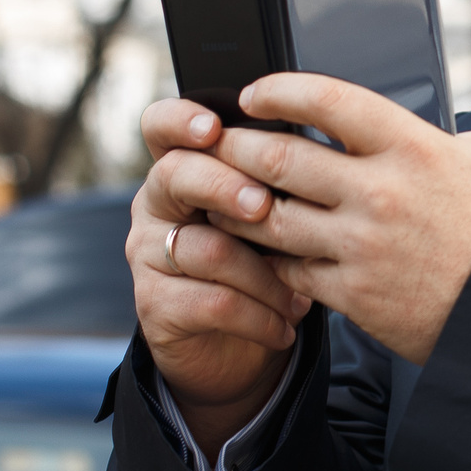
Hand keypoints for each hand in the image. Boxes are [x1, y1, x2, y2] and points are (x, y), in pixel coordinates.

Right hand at [130, 100, 315, 454]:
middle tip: (264, 205)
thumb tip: (321, 161)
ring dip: (266, 275)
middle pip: (175, 175)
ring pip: (208, 248)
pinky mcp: (154, 306)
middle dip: (225, 185)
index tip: (214, 127)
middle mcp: (156, 206)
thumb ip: (279, 185)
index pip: (161, 127)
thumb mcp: (275, 220)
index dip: (181, 120)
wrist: (236, 350)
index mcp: (183, 170)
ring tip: (301, 297)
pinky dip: (259, 316)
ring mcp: (149, 256)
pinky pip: (214, 302)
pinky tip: (284, 327)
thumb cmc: (264, 266)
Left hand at [201, 74, 470, 364]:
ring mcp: (362, 246)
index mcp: (413, 148)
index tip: (254, 94)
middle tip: (216, 142)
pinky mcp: (353, 294)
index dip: (279, 90)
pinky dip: (268, 259)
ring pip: (271, 217)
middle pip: (280, 158)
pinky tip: (257, 250)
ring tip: (218, 195)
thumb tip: (439, 128)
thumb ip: (458, 134)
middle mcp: (380, 192)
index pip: (328, 101)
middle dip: (236, 146)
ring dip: (236, 204)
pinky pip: (290, 270)